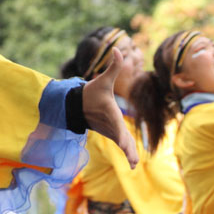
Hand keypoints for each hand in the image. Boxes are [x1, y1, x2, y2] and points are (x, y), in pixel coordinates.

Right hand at [82, 47, 138, 167]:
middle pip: (120, 138)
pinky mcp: (112, 133)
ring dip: (128, 153)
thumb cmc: (92, 92)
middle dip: (126, 148)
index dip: (121, 134)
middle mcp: (110, 124)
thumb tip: (118, 50)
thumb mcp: (103, 80)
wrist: (78, 106)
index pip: (116, 125)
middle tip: (133, 161)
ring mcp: (111, 131)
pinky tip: (134, 163)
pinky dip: (127, 151)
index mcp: (110, 113)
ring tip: (134, 164)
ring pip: (122, 143)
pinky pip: (121, 144)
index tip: (125, 144)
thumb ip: (114, 67)